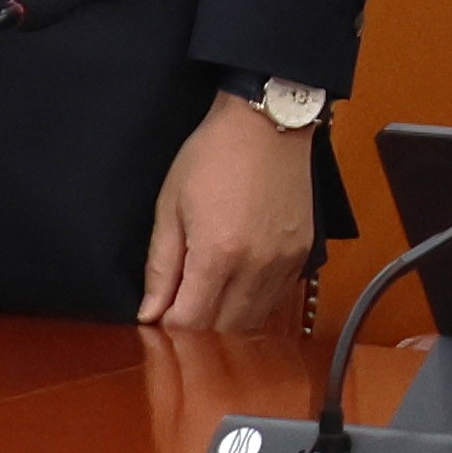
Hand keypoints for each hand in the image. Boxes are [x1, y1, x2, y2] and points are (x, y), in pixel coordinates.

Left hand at [137, 95, 320, 332]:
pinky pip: (277, 300)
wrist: (267, 122)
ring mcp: (284, 263)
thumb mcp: (171, 205)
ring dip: (226, 320)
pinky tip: (239, 285)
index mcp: (218, 254)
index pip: (189, 322)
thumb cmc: (213, 155)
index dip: (168, 325)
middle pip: (222, 330)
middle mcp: (256, 266)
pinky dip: (254, 303)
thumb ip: (160, 266)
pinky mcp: (302, 255)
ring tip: (209, 297)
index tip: (158, 314)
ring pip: (252, 322)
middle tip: (180, 306)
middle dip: (195, 328)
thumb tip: (149, 312)